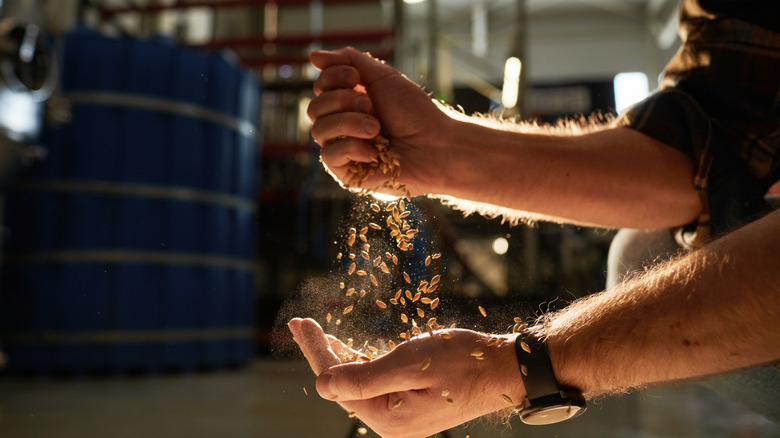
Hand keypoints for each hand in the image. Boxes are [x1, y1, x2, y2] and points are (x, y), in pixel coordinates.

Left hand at [288, 318, 525, 437]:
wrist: (505, 370)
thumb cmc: (463, 362)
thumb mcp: (410, 364)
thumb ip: (364, 377)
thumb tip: (322, 385)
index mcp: (388, 417)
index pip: (338, 382)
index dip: (317, 351)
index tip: (300, 324)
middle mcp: (391, 423)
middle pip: (344, 383)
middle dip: (322, 352)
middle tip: (300, 324)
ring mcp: (401, 415)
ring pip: (358, 383)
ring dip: (339, 356)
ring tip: (316, 333)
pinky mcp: (410, 404)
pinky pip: (376, 383)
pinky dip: (361, 363)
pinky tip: (349, 349)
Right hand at [306, 47, 454, 196]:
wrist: (436, 145)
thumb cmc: (415, 113)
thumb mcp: (383, 78)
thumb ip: (350, 61)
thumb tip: (313, 56)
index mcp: (350, 103)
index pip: (320, 87)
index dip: (333, 77)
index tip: (356, 78)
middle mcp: (343, 126)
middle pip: (314, 108)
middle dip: (342, 101)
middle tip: (371, 105)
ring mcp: (344, 151)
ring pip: (318, 131)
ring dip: (348, 123)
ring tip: (376, 128)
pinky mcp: (347, 174)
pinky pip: (328, 156)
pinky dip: (351, 147)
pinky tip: (373, 152)